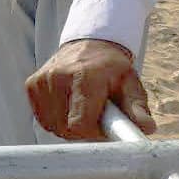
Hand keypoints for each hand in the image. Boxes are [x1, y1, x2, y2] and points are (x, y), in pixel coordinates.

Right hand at [26, 38, 151, 139]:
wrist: (90, 45)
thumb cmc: (112, 69)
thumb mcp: (131, 84)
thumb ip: (137, 108)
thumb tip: (146, 127)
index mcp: (84, 76)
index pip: (80, 124)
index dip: (93, 133)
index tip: (104, 126)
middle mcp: (58, 76)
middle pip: (65, 128)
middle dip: (83, 131)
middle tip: (96, 118)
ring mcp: (42, 80)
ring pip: (52, 126)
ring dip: (69, 127)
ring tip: (83, 111)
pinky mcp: (32, 85)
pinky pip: (43, 118)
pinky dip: (56, 120)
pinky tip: (69, 108)